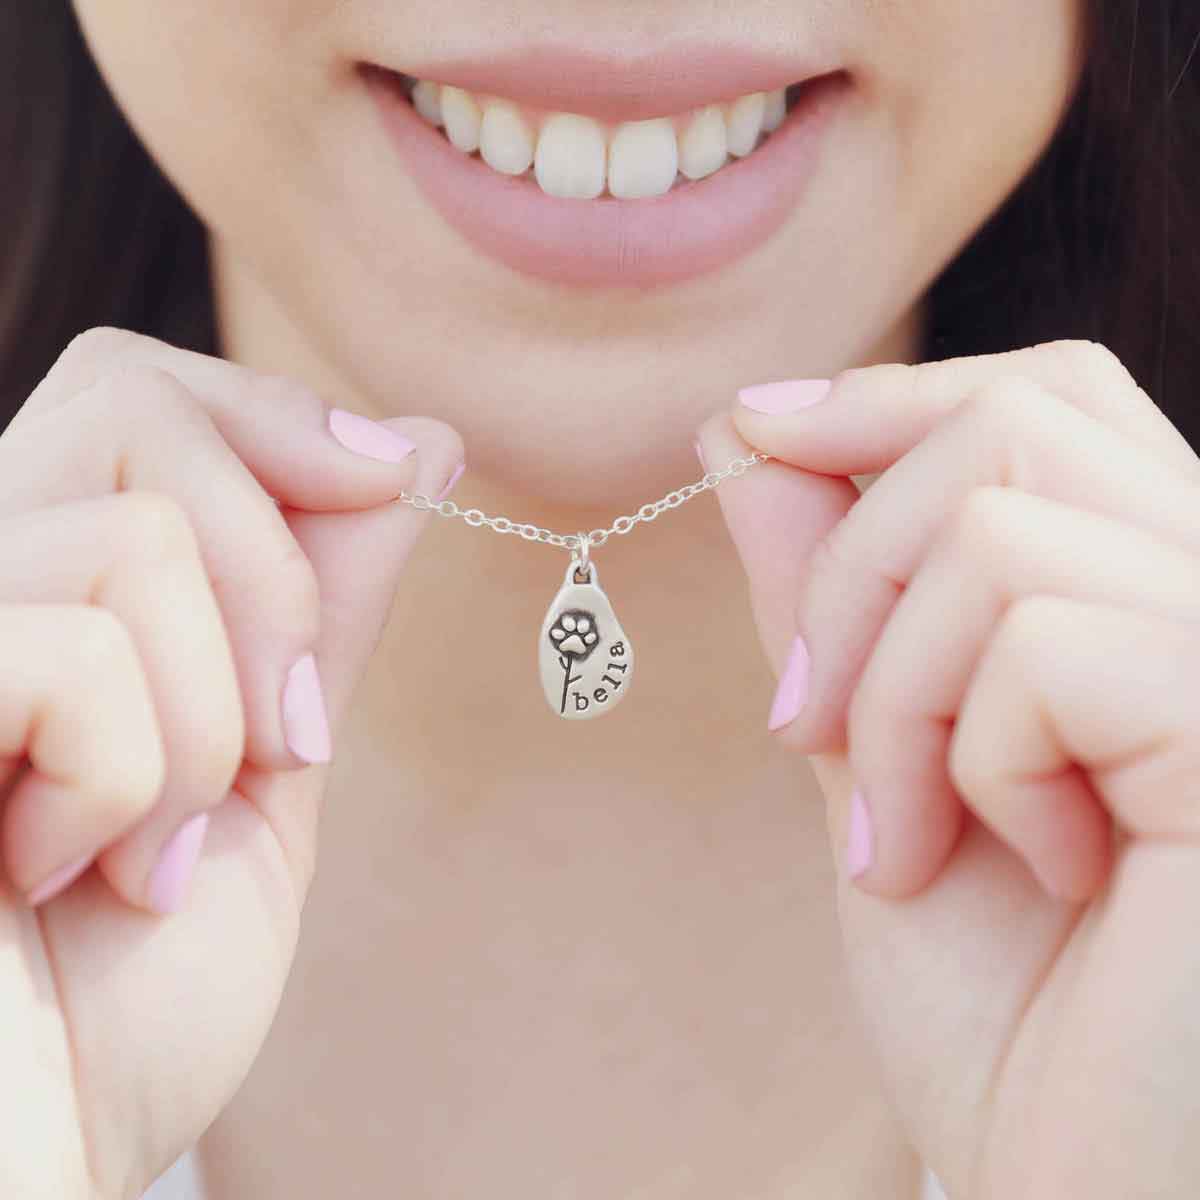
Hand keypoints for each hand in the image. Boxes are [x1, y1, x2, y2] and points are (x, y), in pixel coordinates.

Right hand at [0, 329, 462, 1197]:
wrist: (39, 1160)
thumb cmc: (132, 991)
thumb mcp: (268, 768)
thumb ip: (325, 601)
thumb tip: (418, 438)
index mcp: (41, 586)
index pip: (140, 389)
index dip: (274, 414)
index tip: (390, 476)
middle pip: (131, 398)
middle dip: (268, 573)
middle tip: (277, 739)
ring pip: (132, 537)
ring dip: (206, 722)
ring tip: (151, 849)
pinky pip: (74, 650)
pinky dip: (130, 778)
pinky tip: (69, 871)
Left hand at [696, 340, 1199, 1198]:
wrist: (1069, 1172)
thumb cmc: (992, 989)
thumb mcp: (873, 750)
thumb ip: (825, 587)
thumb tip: (745, 436)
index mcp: (1153, 590)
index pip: (1045, 397)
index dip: (894, 394)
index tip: (754, 431)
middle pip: (1014, 423)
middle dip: (852, 567)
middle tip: (806, 724)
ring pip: (998, 531)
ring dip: (894, 692)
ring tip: (908, 832)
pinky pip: (1043, 643)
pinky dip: (970, 756)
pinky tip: (1024, 866)